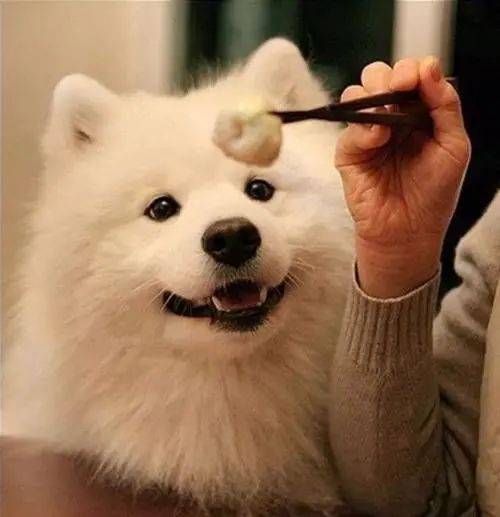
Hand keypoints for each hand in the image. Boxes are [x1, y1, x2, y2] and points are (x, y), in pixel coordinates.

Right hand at [335, 57, 470, 297]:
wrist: (409, 230)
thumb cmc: (434, 192)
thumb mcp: (454, 145)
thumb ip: (445, 104)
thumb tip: (429, 66)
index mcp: (416, 114)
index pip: (409, 77)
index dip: (412, 70)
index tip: (418, 77)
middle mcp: (389, 119)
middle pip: (378, 77)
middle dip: (389, 75)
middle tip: (401, 87)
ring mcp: (367, 135)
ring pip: (355, 94)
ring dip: (371, 93)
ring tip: (387, 111)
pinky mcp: (349, 154)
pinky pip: (348, 129)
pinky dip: (363, 127)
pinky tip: (379, 137)